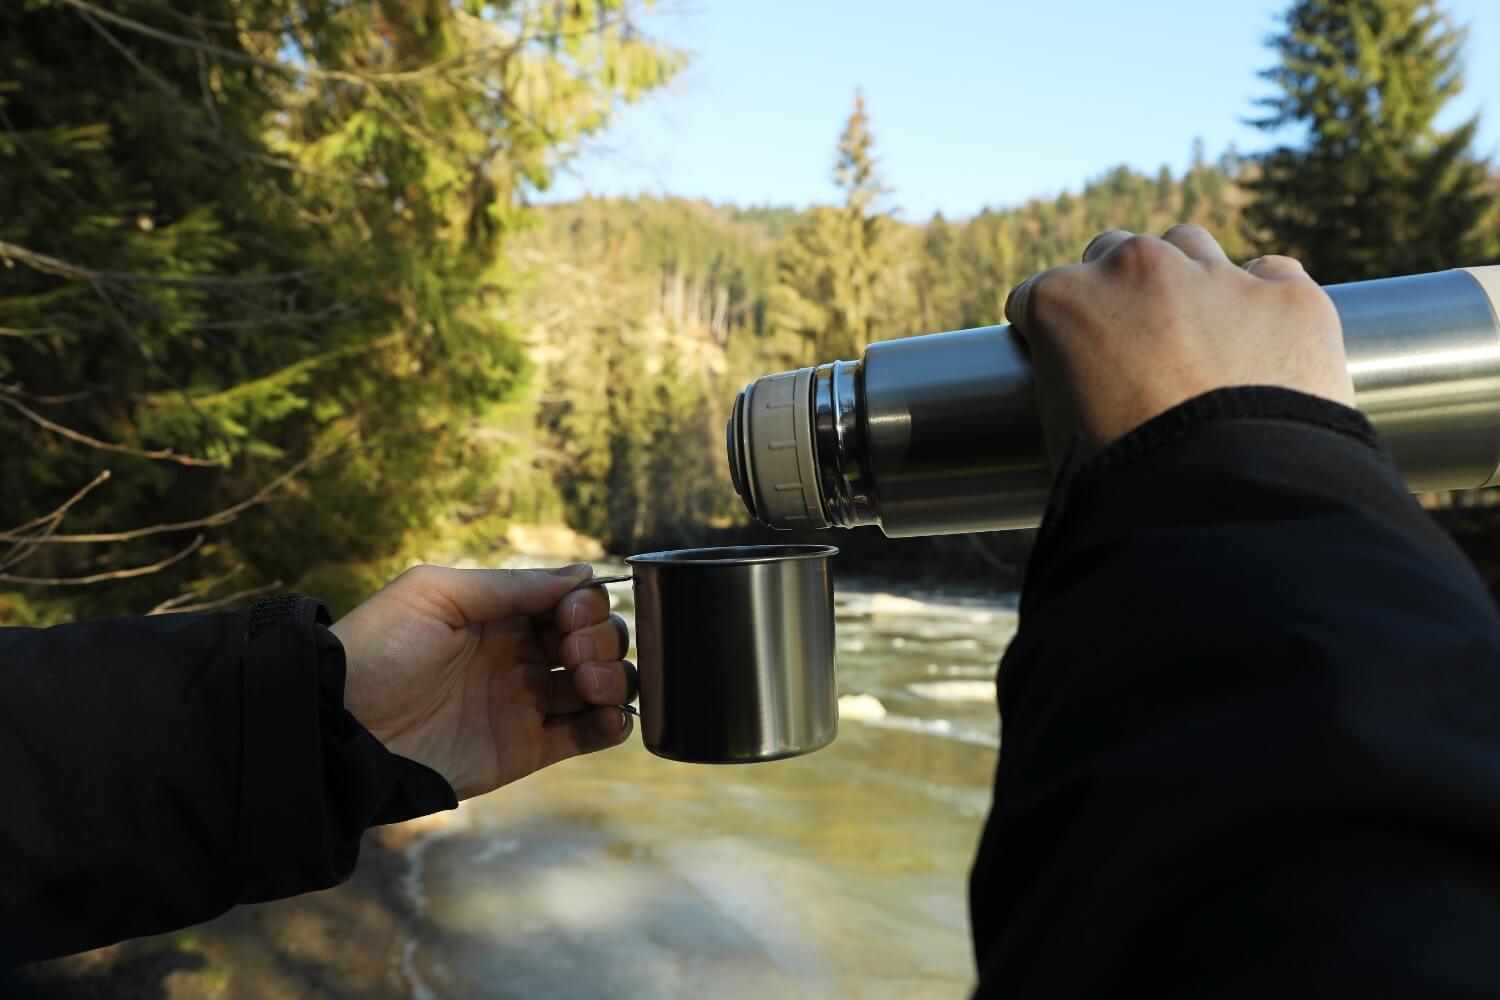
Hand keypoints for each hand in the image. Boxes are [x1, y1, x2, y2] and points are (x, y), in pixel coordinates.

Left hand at [329, 562, 634, 799]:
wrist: (341, 726)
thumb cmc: (377, 650)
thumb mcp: (437, 594)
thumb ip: (511, 586)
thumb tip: (584, 573)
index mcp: (504, 615)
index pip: (574, 601)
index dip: (585, 605)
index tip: (567, 615)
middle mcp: (523, 656)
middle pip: (597, 640)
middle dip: (602, 638)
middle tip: (570, 650)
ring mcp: (527, 703)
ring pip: (604, 685)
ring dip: (614, 677)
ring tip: (585, 682)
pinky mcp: (526, 749)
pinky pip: (590, 735)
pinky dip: (615, 723)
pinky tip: (606, 715)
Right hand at [1005, 224, 1354, 465]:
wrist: (1221, 508)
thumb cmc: (1124, 487)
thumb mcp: (1063, 432)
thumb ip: (1069, 384)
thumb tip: (1092, 392)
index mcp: (1064, 301)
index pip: (1038, 295)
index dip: (1051, 332)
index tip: (1066, 363)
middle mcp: (1134, 268)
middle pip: (1114, 253)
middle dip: (1119, 292)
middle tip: (1134, 349)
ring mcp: (1215, 276)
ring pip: (1190, 247)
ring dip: (1188, 280)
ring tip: (1200, 340)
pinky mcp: (1288, 297)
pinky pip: (1273, 276)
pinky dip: (1264, 306)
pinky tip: (1263, 349)